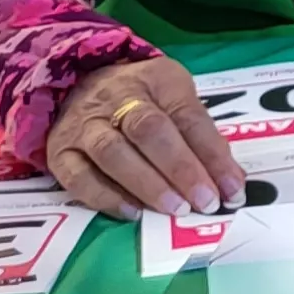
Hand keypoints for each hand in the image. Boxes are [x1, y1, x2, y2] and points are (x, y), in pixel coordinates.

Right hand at [44, 56, 242, 220]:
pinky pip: (78, 177)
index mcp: (157, 80)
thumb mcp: (176, 98)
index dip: (213, 154)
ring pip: (113, 153)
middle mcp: (117, 99)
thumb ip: (201, 136)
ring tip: (175, 209)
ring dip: (147, 185)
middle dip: (181, 169)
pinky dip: (106, 197)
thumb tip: (228, 181)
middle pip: (150, 131)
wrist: (76, 84)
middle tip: (205, 201)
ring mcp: (84, 126)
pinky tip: (132, 213)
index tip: (234, 187)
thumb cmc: (140, 97)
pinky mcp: (60, 152)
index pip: (189, 116)